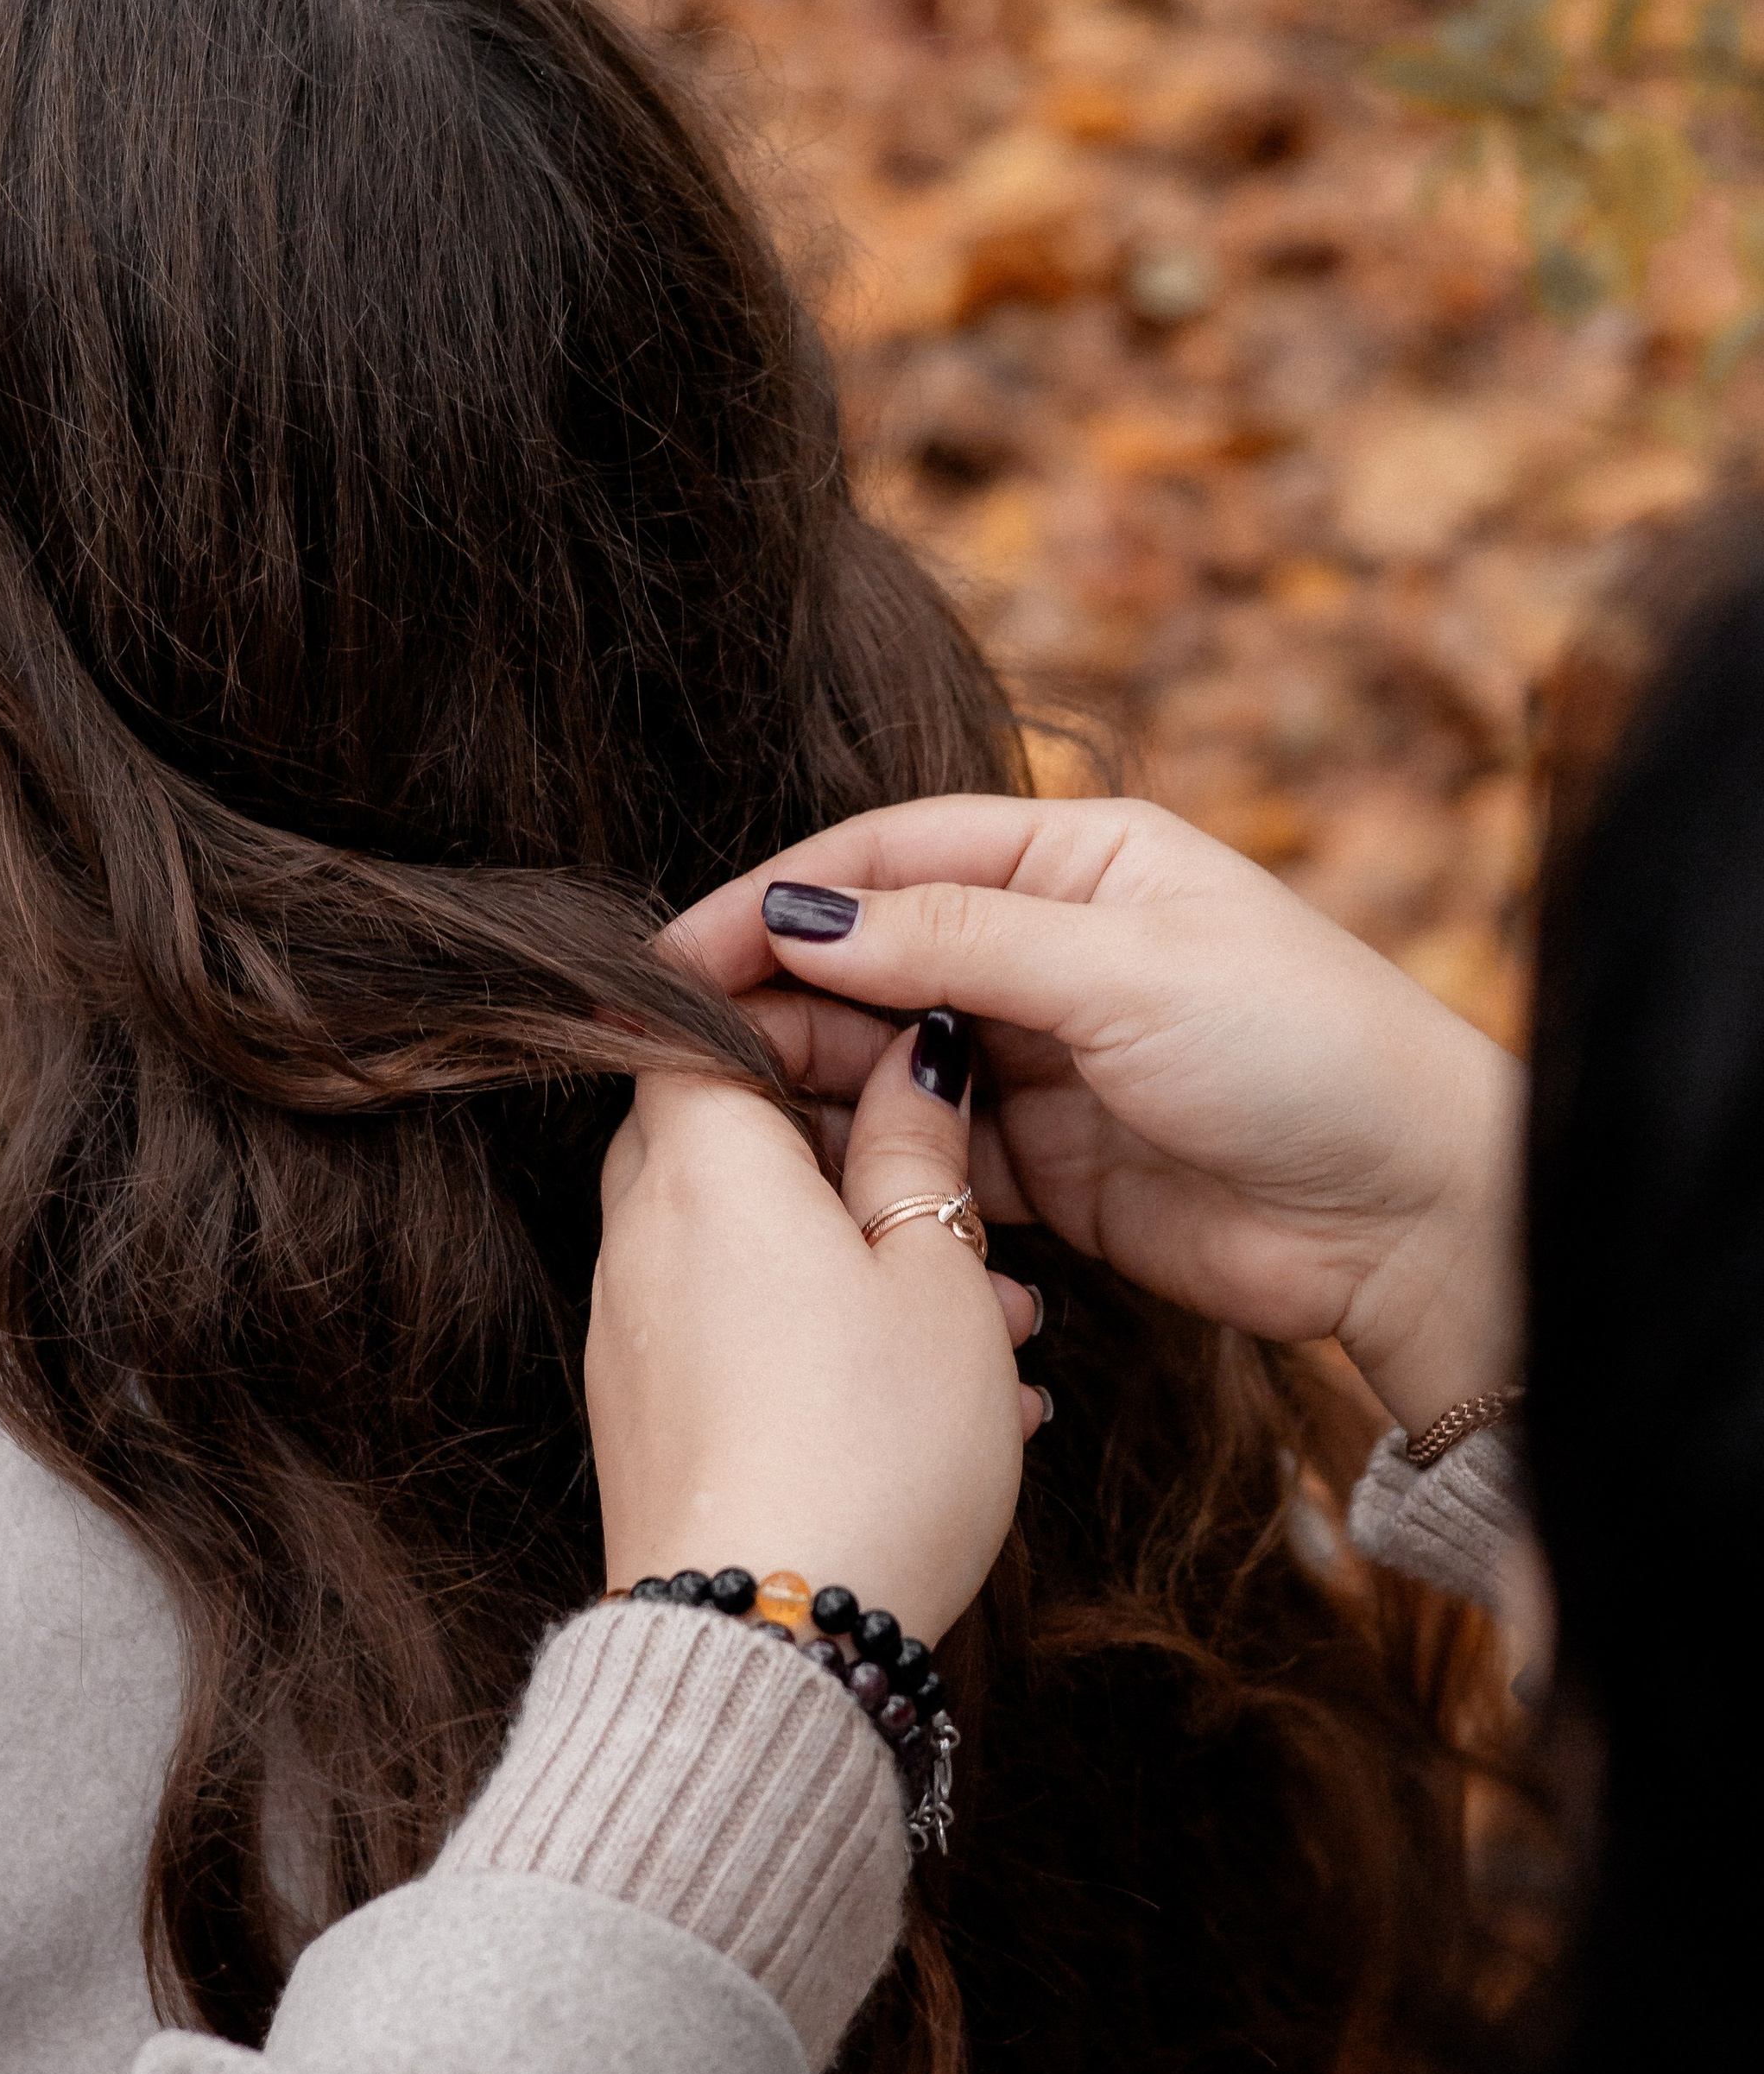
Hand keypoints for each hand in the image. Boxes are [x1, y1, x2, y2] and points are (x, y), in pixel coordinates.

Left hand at [588, 1023, 1037, 1642]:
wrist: (774, 1645)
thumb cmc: (871, 1446)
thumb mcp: (937, 1274)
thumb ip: (917, 1150)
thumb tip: (910, 1061)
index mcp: (701, 1167)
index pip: (689, 1018)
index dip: (786, 1007)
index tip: (881, 1030)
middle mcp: (642, 1239)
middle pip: (718, 1126)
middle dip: (843, 1141)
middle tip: (955, 1185)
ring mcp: (635, 1334)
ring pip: (746, 1239)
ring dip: (863, 1253)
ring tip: (998, 1322)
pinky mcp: (650, 1418)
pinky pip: (737, 1329)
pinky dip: (827, 1333)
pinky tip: (947, 1398)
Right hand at [664, 796, 1523, 1443]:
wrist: (1411, 1215)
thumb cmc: (1301, 1053)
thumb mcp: (1123, 969)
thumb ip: (955, 940)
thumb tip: (802, 912)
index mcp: (1076, 858)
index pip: (888, 858)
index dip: (776, 900)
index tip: (675, 953)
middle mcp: (1048, 947)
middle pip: (869, 958)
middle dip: (770, 994)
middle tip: (663, 1045)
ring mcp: (1041, 1058)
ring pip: (882, 1059)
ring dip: (801, 1081)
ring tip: (712, 1113)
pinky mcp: (1044, 1165)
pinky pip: (920, 1150)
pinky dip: (860, 1159)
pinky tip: (796, 1175)